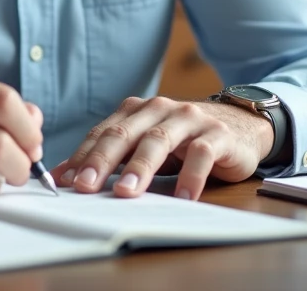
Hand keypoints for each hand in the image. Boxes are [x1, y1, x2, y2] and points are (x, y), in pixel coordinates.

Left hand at [51, 96, 272, 200]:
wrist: (241, 125)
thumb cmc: (184, 141)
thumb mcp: (146, 145)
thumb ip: (114, 156)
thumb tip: (67, 174)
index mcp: (137, 110)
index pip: (104, 132)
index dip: (82, 156)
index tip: (64, 181)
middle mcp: (160, 109)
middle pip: (125, 133)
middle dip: (102, 161)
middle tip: (85, 186)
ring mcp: (189, 119)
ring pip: (158, 140)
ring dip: (139, 167)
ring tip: (126, 191)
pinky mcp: (218, 134)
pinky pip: (201, 154)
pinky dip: (190, 176)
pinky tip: (181, 198)